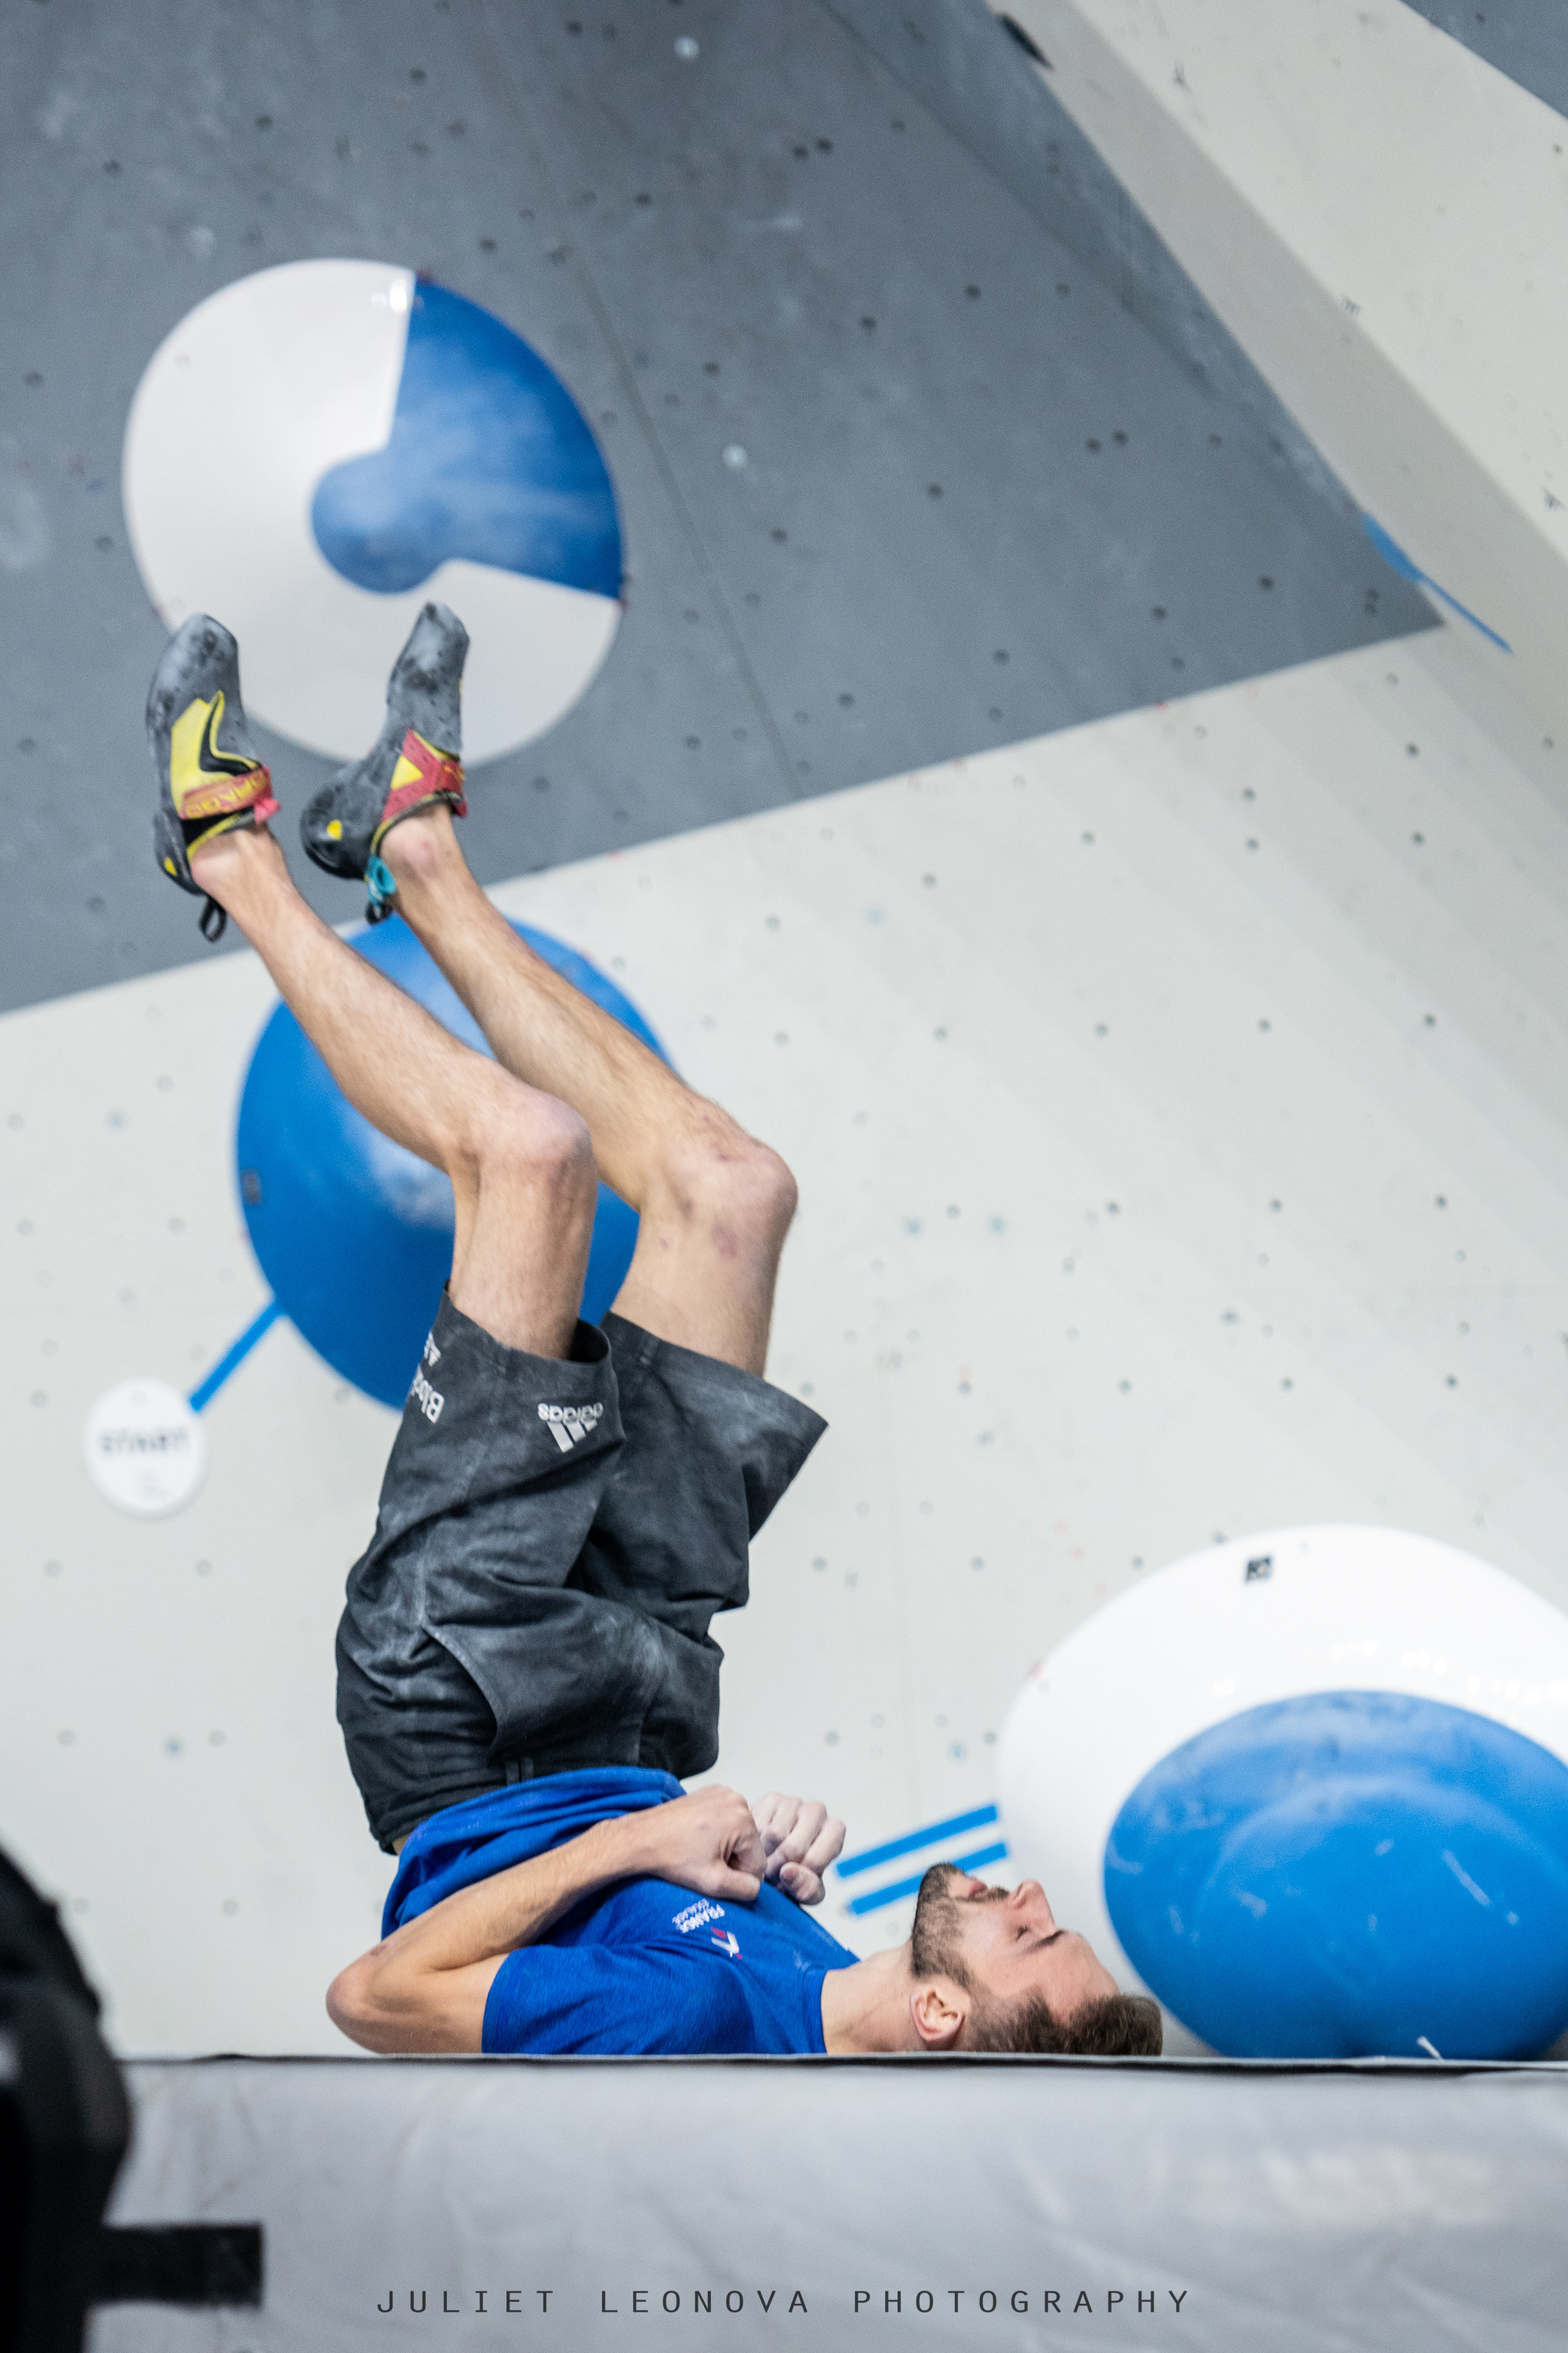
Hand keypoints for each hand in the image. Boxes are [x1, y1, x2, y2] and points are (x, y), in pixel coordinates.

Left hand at [634, 1787, 766, 1903]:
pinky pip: (725, 1821)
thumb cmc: (671, 1855)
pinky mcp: (710, 1793)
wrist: (641, 1838)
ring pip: (737, 1835)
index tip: (715, 1875)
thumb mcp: (713, 1883)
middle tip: (704, 1863)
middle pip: (748, 1846)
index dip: (738, 1877)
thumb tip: (755, 1886)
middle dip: (731, 1860)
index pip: (758, 1863)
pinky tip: (696, 1840)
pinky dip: (715, 1833)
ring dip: (724, 1848)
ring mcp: (722, 1793)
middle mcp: (736, 1800)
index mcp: (742, 1819)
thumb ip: (745, 1889)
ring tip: (698, 1851)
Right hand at [751, 1792, 846, 1906]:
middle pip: (793, 1847)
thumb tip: (789, 1872)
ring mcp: (794, 1802)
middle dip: (778, 1868)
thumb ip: (805, 1889)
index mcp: (834, 1831)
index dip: (796, 1877)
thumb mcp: (806, 1893)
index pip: (814, 1860)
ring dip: (763, 1855)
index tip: (788, 1882)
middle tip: (771, 1875)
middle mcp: (818, 1811)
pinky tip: (756, 1846)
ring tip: (764, 1861)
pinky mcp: (771, 1799)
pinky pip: (758, 1824)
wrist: (769, 1861)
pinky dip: (753, 1842)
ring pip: (774, 1835)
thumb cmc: (795, 1878)